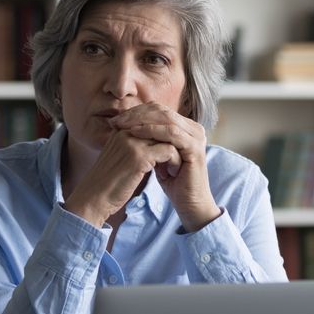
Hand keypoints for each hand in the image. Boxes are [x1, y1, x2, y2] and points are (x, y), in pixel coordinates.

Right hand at [64, 125, 182, 227]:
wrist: (92, 198)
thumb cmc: (106, 182)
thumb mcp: (119, 158)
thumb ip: (133, 146)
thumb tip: (153, 144)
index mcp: (120, 130)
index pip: (151, 119)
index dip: (164, 133)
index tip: (169, 150)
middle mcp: (126, 131)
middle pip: (161, 125)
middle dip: (172, 140)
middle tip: (177, 157)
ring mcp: (132, 142)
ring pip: (168, 136)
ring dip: (176, 151)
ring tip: (174, 167)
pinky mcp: (139, 156)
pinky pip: (169, 151)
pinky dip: (174, 162)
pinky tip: (171, 174)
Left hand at [108, 103, 220, 232]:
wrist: (188, 203)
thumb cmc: (172, 181)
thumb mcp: (157, 155)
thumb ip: (150, 139)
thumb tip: (128, 125)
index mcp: (187, 128)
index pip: (159, 111)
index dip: (137, 112)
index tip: (116, 119)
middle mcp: (194, 129)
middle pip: (162, 111)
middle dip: (137, 114)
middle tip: (117, 120)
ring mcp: (197, 137)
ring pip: (166, 119)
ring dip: (142, 120)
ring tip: (123, 125)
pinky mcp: (195, 147)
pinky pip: (171, 133)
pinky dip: (152, 131)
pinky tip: (135, 133)